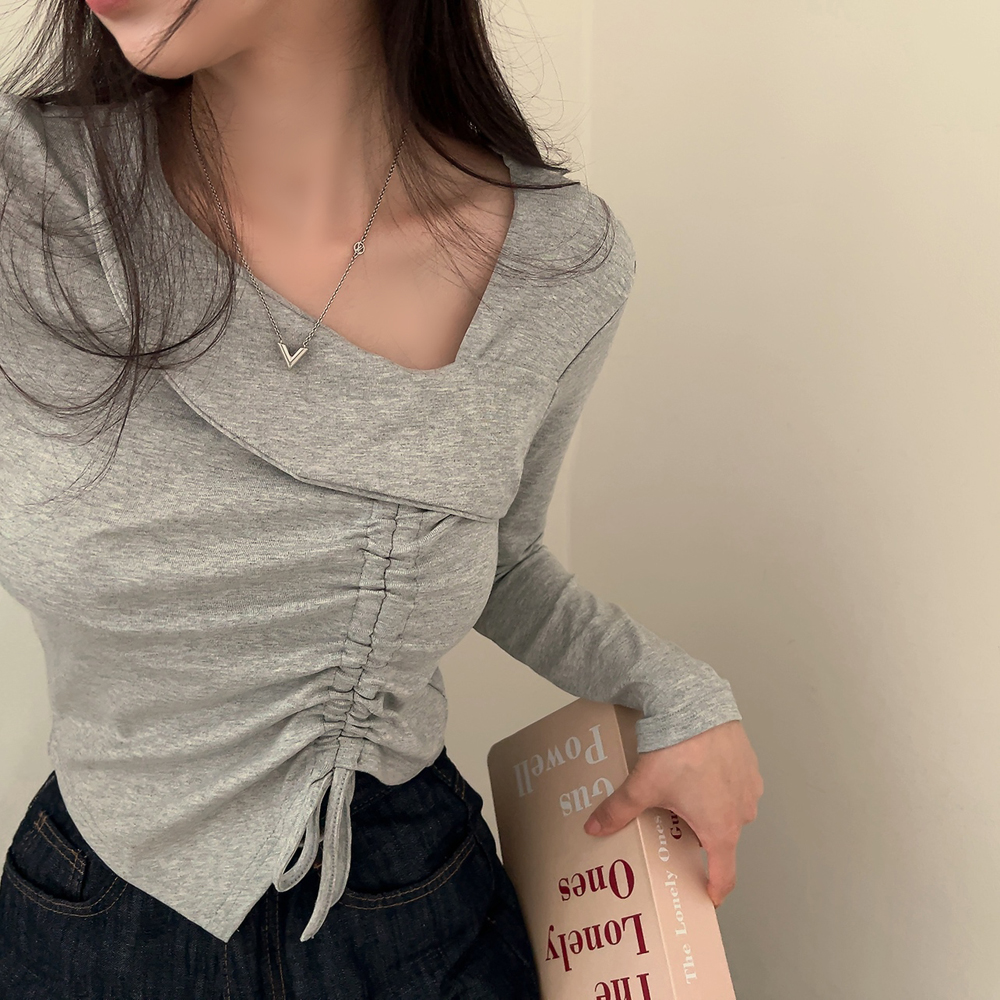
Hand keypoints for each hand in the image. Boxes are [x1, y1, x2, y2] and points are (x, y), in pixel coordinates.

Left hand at [582, 719, 762, 907]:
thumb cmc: (678, 751)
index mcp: (720, 829)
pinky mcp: (749, 763)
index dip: (714, 890)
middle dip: (700, 836)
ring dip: (711, 807)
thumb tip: (594, 827)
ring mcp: (749, 786)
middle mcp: (742, 812)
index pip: (724, 874)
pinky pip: (736, 783)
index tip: (706, 896)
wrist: (696, 706)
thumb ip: (618, 811)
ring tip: (683, 794)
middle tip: (676, 827)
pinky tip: (697, 769)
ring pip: (730, 809)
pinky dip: (720, 782)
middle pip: (722, 837)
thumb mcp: (642, 786)